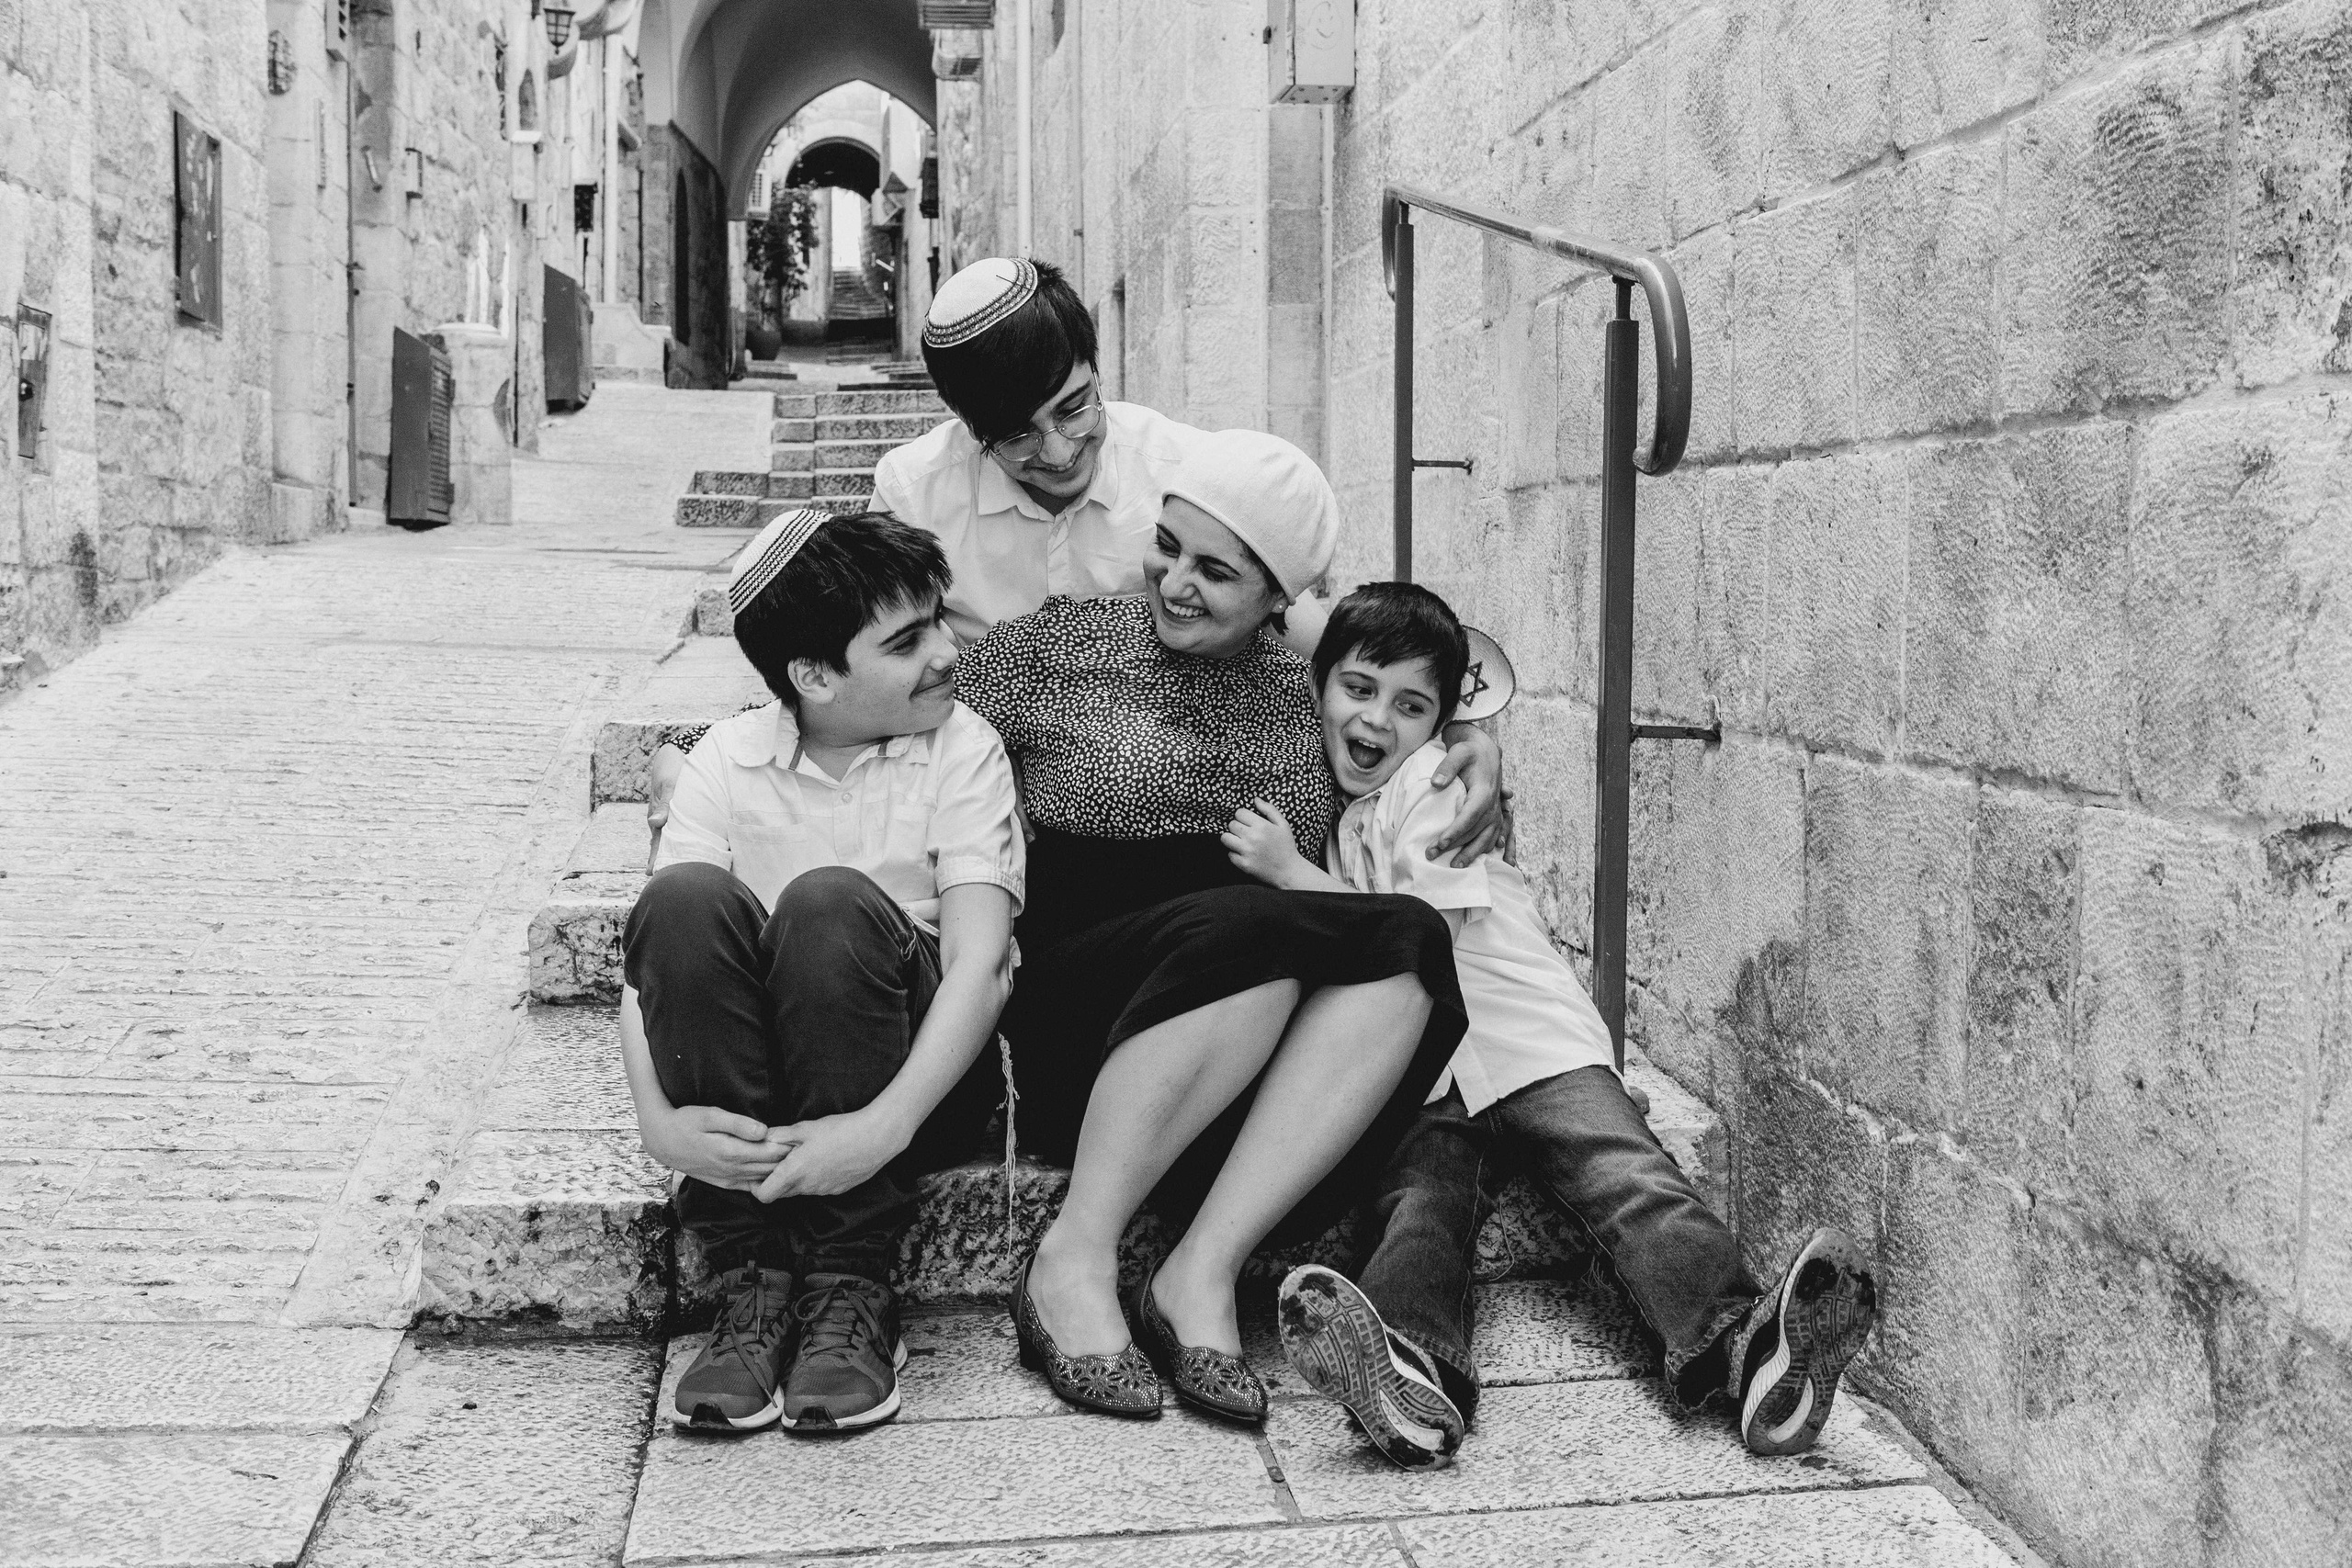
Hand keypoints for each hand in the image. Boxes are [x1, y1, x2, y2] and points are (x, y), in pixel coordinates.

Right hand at [639, 1103, 791, 1191]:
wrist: (662, 1141)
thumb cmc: (686, 1122)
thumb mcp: (710, 1116)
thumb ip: (738, 1124)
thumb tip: (763, 1131)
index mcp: (731, 1152)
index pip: (771, 1152)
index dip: (789, 1146)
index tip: (803, 1138)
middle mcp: (732, 1169)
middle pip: (770, 1167)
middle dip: (789, 1160)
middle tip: (807, 1148)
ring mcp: (728, 1179)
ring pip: (763, 1178)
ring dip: (780, 1171)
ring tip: (798, 1160)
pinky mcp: (724, 1182)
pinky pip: (750, 1186)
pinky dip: (765, 1182)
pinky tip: (777, 1176)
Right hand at [646, 743, 687, 872]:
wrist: (677, 751)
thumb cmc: (674, 767)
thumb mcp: (669, 784)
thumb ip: (664, 804)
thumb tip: (655, 824)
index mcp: (657, 816)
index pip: (657, 842)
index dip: (656, 857)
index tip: (653, 873)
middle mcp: (662, 818)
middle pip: (663, 842)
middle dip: (663, 859)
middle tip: (662, 878)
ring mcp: (669, 814)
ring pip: (671, 835)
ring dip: (673, 849)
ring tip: (673, 868)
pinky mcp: (678, 810)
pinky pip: (679, 827)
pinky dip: (680, 838)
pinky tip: (683, 846)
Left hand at [753, 1108, 911, 1201]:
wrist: (876, 1139)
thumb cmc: (841, 1130)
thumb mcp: (806, 1127)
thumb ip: (781, 1135)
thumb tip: (763, 1137)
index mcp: (795, 1172)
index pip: (764, 1195)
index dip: (756, 1188)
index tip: (757, 1175)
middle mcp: (807, 1186)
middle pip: (781, 1194)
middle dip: (776, 1182)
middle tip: (778, 1162)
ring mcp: (823, 1190)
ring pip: (801, 1191)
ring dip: (797, 1179)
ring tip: (805, 1157)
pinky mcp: (837, 1190)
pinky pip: (818, 1188)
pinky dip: (815, 1179)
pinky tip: (824, 1160)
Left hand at [1222, 797, 1310, 886]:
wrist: (1289, 871)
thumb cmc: (1286, 846)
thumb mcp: (1283, 825)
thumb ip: (1269, 809)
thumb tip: (1255, 799)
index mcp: (1262, 826)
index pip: (1239, 813)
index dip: (1243, 816)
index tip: (1248, 822)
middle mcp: (1253, 837)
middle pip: (1231, 824)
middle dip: (1237, 827)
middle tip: (1246, 833)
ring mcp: (1247, 852)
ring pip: (1225, 838)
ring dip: (1231, 839)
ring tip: (1241, 842)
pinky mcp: (1244, 864)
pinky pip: (1229, 854)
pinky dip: (1235, 854)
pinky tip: (1245, 854)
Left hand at [1429, 727, 1508, 866]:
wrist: (1486, 750)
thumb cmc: (1469, 751)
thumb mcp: (1458, 751)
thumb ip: (1447, 766)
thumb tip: (1436, 783)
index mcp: (1484, 791)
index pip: (1469, 816)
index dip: (1455, 832)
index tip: (1440, 843)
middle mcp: (1493, 804)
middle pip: (1477, 831)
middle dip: (1457, 847)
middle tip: (1433, 856)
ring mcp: (1496, 810)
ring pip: (1488, 838)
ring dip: (1473, 853)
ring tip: (1456, 867)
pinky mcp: (1495, 814)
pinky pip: (1494, 836)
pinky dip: (1486, 849)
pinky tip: (1477, 860)